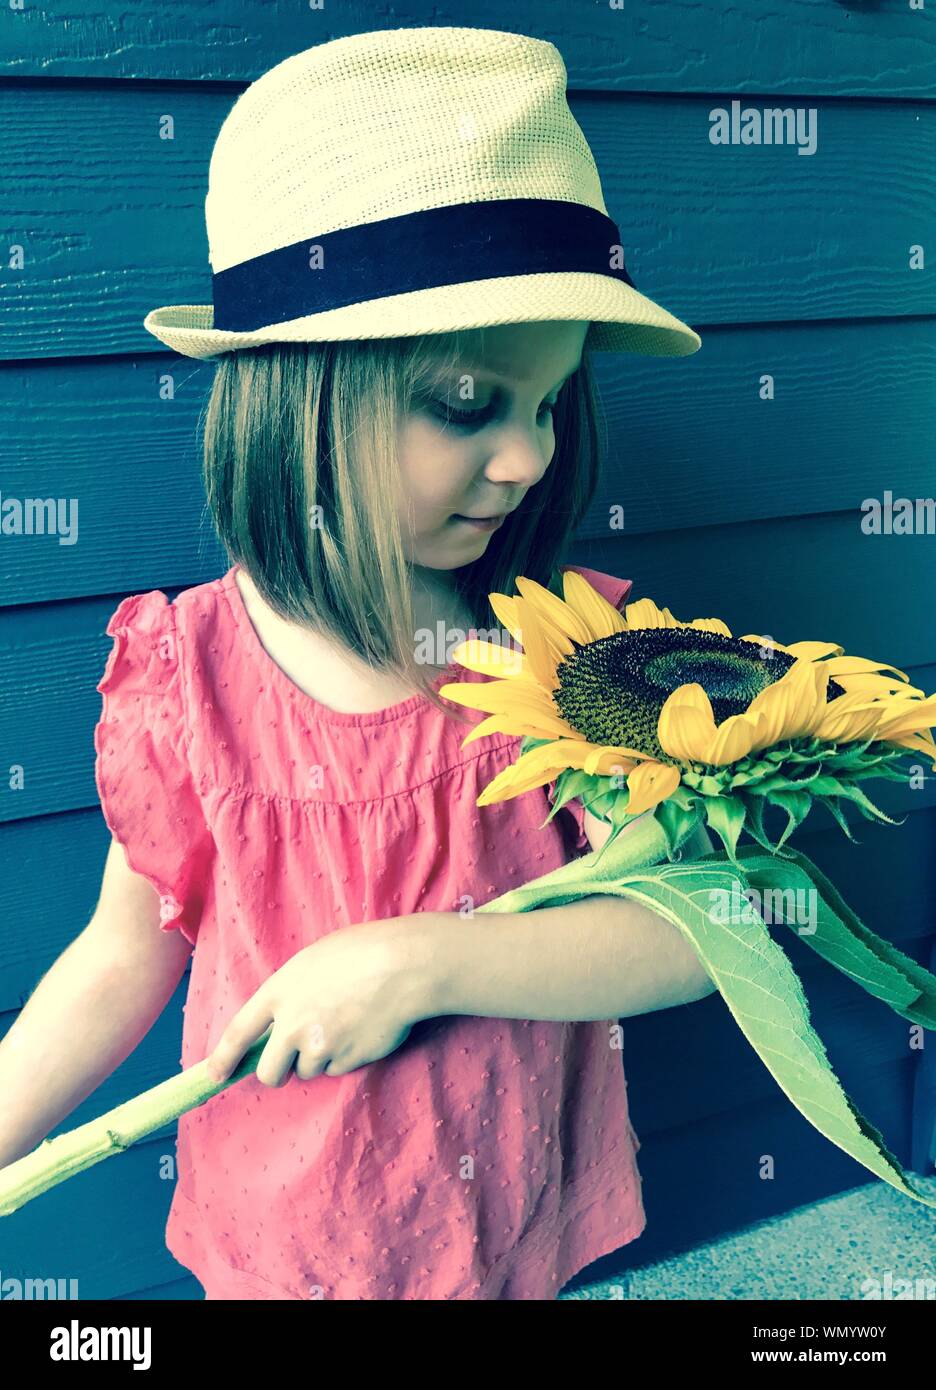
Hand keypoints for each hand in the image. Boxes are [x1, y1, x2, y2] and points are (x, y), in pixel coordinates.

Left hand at [204, 914, 443, 1085]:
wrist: (403, 966)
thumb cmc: (362, 951)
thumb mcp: (313, 960)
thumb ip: (293, 990)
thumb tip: (287, 1016)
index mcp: (279, 992)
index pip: (238, 1032)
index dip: (223, 1057)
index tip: (215, 1075)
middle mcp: (293, 1024)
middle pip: (269, 1072)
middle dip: (278, 1072)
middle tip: (292, 1061)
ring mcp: (319, 1046)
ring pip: (307, 1070)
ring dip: (319, 1057)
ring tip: (344, 1024)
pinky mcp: (346, 1060)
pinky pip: (338, 1069)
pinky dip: (346, 1057)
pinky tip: (362, 1029)